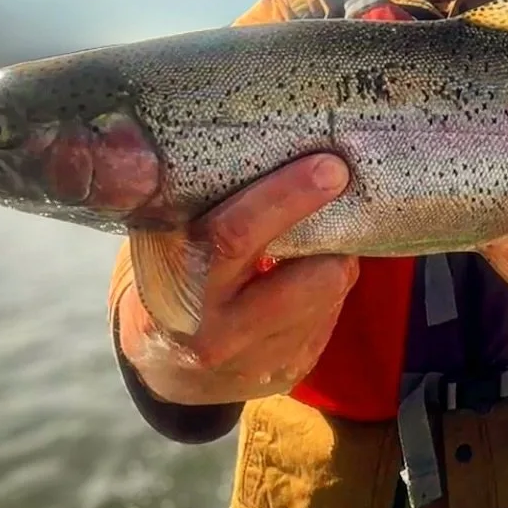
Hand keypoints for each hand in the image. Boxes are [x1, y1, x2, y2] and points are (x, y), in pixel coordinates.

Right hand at [117, 153, 358, 404]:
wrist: (163, 366)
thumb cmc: (171, 275)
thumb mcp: (164, 241)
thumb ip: (196, 204)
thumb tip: (260, 136)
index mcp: (179, 286)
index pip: (234, 237)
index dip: (285, 199)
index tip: (327, 166)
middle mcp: (216, 331)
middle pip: (301, 279)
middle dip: (333, 230)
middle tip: (344, 180)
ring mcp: (257, 360)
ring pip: (327, 293)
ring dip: (336, 256)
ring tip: (319, 234)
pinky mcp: (288, 371)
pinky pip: (329, 316)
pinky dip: (328, 285)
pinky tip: (307, 272)